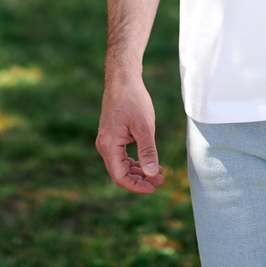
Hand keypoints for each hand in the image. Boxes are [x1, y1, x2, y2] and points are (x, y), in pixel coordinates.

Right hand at [95, 79, 164, 193]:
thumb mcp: (145, 126)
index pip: (120, 177)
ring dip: (139, 171)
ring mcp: (106, 141)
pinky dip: (134, 161)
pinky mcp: (112, 136)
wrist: (123, 79)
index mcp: (109, 146)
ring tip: (158, 171)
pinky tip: (149, 161)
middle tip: (161, 178)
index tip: (155, 186)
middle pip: (120, 174)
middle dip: (141, 179)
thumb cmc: (133, 100)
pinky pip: (121, 156)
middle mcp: (104, 146)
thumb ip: (147, 151)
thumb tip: (151, 174)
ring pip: (121, 165)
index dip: (137, 186)